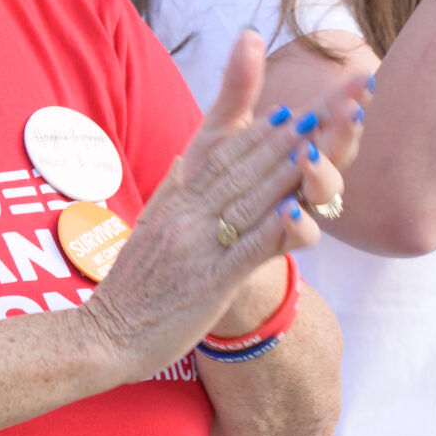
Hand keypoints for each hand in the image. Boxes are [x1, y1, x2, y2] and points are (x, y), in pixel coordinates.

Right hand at [84, 32, 366, 371]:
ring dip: (290, 168)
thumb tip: (186, 160)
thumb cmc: (135, 284)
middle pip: (247, 161)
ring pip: (251, 198)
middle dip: (294, 131)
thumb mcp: (155, 224)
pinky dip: (271, 230)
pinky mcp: (207, 282)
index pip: (225, 149)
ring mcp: (197, 244)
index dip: (264, 124)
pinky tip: (297, 212)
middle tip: (334, 103)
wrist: (102, 333)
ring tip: (323, 139)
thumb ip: (178, 190)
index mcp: (178, 195)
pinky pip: (244, 251)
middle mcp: (187, 210)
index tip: (298, 102)